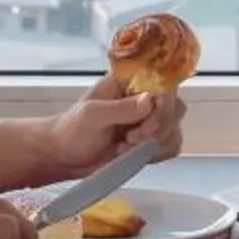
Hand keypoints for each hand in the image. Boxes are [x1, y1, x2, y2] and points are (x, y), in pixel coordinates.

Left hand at [42, 72, 187, 176]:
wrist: (63, 157)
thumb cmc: (71, 130)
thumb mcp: (92, 116)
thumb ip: (121, 109)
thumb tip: (150, 100)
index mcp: (129, 82)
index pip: (163, 81)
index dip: (164, 101)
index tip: (149, 120)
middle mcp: (142, 98)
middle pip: (174, 106)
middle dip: (158, 127)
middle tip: (131, 137)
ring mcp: (147, 121)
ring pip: (174, 128)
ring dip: (154, 143)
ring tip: (125, 147)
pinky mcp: (149, 142)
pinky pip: (170, 145)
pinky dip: (156, 154)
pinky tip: (132, 155)